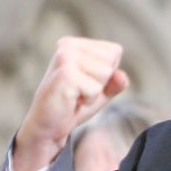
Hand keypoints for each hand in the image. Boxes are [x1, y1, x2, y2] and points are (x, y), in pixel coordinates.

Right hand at [12, 37, 130, 170]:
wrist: (48, 126)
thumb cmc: (73, 106)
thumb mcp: (101, 92)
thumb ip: (115, 82)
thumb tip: (122, 76)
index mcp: (75, 44)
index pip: (114, 51)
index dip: (106, 74)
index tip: (85, 83)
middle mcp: (68, 45)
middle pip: (111, 61)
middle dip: (101, 82)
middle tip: (79, 91)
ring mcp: (65, 57)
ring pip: (105, 73)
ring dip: (94, 92)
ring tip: (75, 95)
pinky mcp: (65, 74)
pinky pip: (96, 88)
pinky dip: (88, 100)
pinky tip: (71, 100)